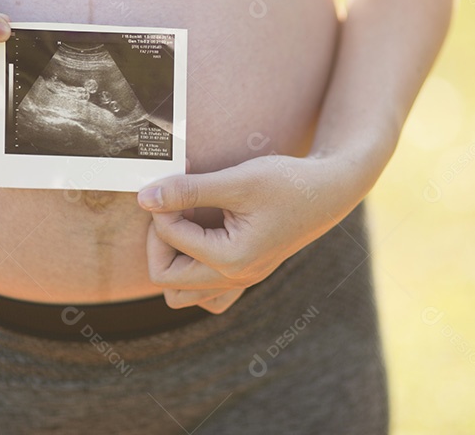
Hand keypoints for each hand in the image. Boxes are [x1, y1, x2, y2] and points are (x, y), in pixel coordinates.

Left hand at [138, 152, 360, 314]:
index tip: (173, 183)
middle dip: (159, 240)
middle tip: (172, 206)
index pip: (169, 242)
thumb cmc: (288, 183)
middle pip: (166, 280)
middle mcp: (235, 278)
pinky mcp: (243, 273)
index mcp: (232, 259)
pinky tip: (200, 240)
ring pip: (181, 294)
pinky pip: (206, 294)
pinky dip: (193, 273)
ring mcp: (240, 281)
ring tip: (184, 224)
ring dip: (172, 261)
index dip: (162, 208)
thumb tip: (145, 198)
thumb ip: (188, 191)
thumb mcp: (236, 180)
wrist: (328, 192)